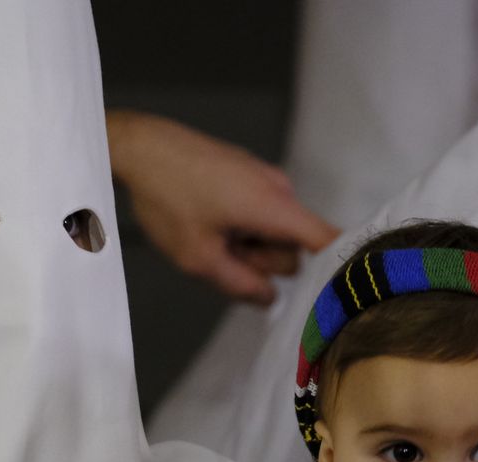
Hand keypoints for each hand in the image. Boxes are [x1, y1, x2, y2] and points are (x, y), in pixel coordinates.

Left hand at [106, 109, 338, 303]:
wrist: (140, 146)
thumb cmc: (167, 198)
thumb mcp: (198, 258)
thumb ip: (240, 286)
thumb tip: (270, 298)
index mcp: (273, 206)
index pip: (328, 240)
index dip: (336, 268)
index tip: (332, 293)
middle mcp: (279, 190)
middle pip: (293, 250)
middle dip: (262, 263)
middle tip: (223, 254)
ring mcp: (266, 180)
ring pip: (274, 235)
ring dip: (248, 246)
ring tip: (212, 234)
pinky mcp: (252, 177)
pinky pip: (261, 217)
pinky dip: (242, 228)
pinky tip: (210, 220)